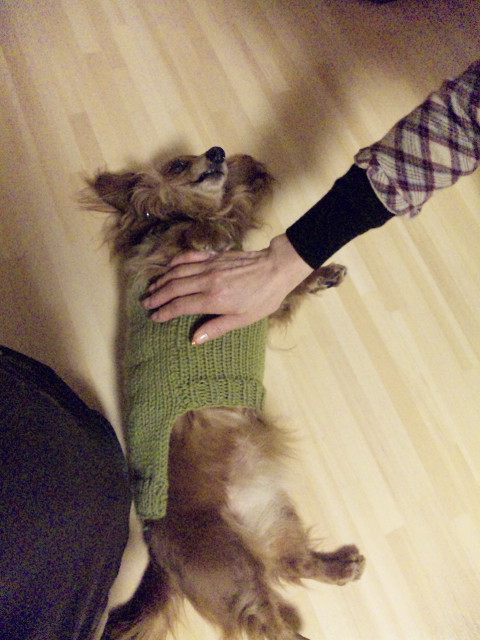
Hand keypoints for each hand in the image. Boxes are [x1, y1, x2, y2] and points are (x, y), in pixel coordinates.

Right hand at [141, 234, 312, 343]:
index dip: (165, 312)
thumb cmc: (263, 297)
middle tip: (146, 304)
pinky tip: (169, 268)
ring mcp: (210, 266)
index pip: (180, 306)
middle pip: (173, 288)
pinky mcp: (215, 256)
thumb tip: (194, 340)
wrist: (276, 268)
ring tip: (152, 289)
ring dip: (162, 281)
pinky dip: (176, 262)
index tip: (154, 317)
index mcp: (214, 299)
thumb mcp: (243, 319)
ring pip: (177, 272)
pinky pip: (189, 257)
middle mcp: (208, 281)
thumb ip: (216, 328)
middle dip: (157, 297)